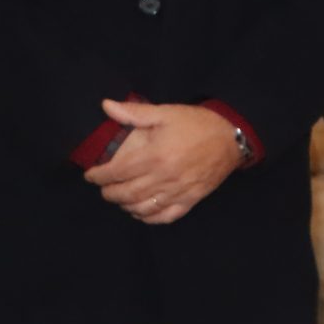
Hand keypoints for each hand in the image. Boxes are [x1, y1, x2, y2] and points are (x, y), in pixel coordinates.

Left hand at [85, 100, 240, 224]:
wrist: (232, 137)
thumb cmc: (197, 124)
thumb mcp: (166, 113)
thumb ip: (134, 113)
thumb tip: (106, 105)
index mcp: (155, 156)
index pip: (116, 173)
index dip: (98, 176)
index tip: (91, 175)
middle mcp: (164, 177)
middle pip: (126, 194)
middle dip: (109, 193)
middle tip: (104, 188)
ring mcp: (178, 191)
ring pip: (142, 207)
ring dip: (125, 205)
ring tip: (120, 198)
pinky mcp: (191, 199)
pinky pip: (165, 216)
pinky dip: (148, 217)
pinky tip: (141, 211)